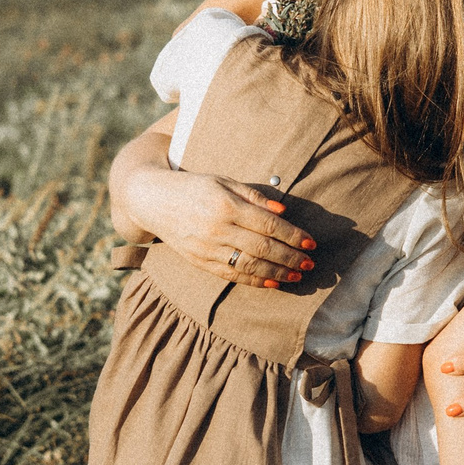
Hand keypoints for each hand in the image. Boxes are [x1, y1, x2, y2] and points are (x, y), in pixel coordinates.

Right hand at [119, 166, 315, 288]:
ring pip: (250, 265)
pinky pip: (232, 275)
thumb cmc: (193, 187)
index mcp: (225, 205)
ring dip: (277, 272)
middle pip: (263, 247)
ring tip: (297, 276)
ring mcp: (207, 248)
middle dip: (290, 258)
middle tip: (311, 264)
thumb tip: (284, 212)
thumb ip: (254, 196)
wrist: (152, 201)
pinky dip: (255, 280)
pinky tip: (274, 282)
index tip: (311, 243)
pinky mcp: (200, 262)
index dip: (293, 236)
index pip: (268, 225)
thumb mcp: (223, 181)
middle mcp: (217, 229)